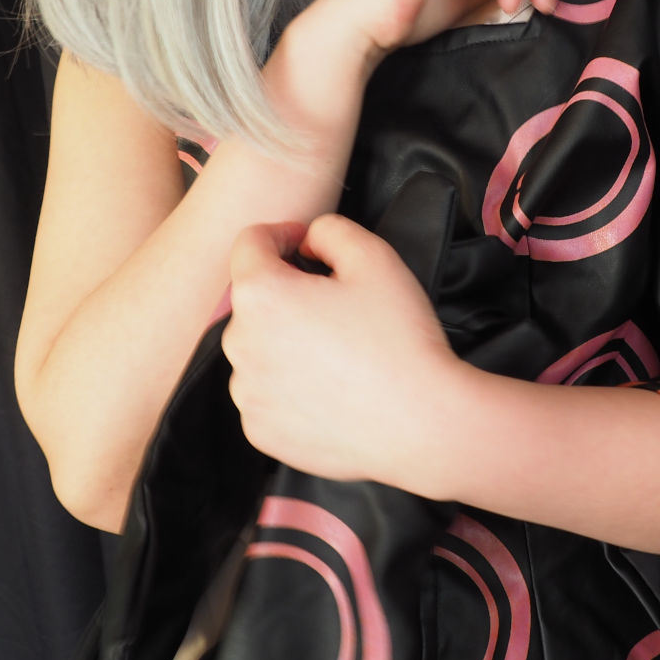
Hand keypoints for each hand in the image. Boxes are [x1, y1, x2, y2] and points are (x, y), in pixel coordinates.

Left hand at [222, 214, 463, 484]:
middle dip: (286, 292)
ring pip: (257, 348)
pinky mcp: (260, 430)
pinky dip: (287, 386)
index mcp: (262, 294)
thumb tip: (308, 241)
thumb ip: (331, 229)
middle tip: (336, 304)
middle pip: (253, 299)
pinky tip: (330, 386)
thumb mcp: (375, 256)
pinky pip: (265, 394)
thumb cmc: (399, 339)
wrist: (419, 422)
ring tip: (335, 350)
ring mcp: (247, 393)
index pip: (250, 243)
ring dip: (283, 340)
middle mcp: (240, 343)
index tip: (308, 246)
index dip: (283, 234)